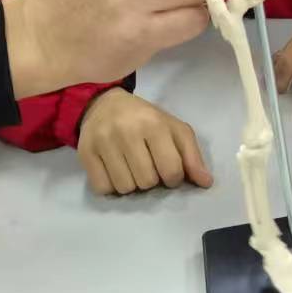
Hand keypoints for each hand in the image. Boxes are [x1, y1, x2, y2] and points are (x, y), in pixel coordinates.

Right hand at [78, 89, 212, 193]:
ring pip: (125, 188)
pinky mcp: (85, 152)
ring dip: (131, 184)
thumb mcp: (173, 129)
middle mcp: (127, 131)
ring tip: (130, 168)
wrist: (103, 104)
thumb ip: (192, 155)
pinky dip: (111, 186)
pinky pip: (103, 188)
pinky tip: (114, 170)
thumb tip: (206, 183)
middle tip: (147, 166)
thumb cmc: (144, 119)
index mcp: (154, 124)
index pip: (171, 171)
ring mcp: (103, 142)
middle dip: (151, 180)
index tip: (168, 169)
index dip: (174, 178)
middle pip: (147, 182)